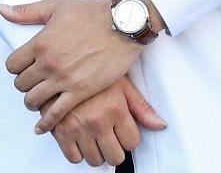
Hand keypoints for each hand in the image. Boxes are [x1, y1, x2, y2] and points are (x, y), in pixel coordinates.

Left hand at [2, 0, 144, 132]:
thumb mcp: (55, 6)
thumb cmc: (91, 12)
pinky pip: (55, 114)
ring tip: (38, 100)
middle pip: (21, 84)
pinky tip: (42, 127)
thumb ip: (26, 11)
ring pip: (33, 100)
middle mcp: (48, 63)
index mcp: (39, 43)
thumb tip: (1, 9)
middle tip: (32, 83)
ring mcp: (63, 79)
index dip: (16, 68)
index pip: (11, 65)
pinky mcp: (80, 91)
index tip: (23, 68)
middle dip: (24, 84)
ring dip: (33, 102)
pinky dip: (46, 123)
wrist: (122, 24)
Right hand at [49, 76, 165, 166]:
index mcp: (115, 108)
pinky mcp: (60, 132)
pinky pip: (73, 158)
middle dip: (114, 148)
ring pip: (95, 160)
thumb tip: (160, 125)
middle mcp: (97, 120)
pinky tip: (80, 138)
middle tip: (109, 136)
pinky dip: (77, 152)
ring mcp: (78, 128)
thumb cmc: (93, 69)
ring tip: (94, 136)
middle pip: (115, 157)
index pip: (132, 143)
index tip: (122, 130)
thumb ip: (141, 108)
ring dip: (97, 151)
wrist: (63, 61)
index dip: (128, 137)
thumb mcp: (122, 84)